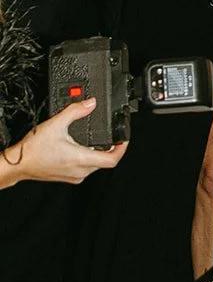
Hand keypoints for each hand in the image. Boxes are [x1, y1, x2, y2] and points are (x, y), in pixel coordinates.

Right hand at [5, 101, 127, 184]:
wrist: (19, 163)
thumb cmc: (33, 149)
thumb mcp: (56, 124)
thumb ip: (75, 111)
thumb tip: (90, 103)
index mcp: (81, 159)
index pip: (112, 159)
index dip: (122, 149)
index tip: (123, 140)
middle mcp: (81, 171)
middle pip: (105, 162)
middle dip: (110, 149)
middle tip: (112, 138)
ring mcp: (75, 176)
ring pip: (95, 166)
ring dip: (98, 154)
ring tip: (95, 141)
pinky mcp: (69, 178)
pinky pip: (85, 169)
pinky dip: (87, 159)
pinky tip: (79, 149)